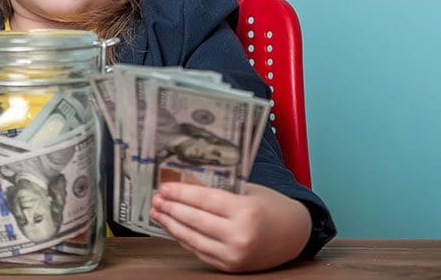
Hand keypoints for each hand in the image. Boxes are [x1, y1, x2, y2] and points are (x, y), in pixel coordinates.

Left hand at [149, 182, 311, 271]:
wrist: (295, 234)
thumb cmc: (270, 206)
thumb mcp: (248, 191)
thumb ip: (219, 190)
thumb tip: (183, 184)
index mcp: (246, 211)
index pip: (204, 201)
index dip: (181, 193)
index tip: (164, 187)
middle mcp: (240, 236)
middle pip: (194, 220)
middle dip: (171, 208)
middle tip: (156, 199)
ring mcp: (235, 254)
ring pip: (193, 238)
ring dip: (171, 225)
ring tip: (158, 213)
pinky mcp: (231, 266)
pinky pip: (199, 251)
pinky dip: (184, 238)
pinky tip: (173, 227)